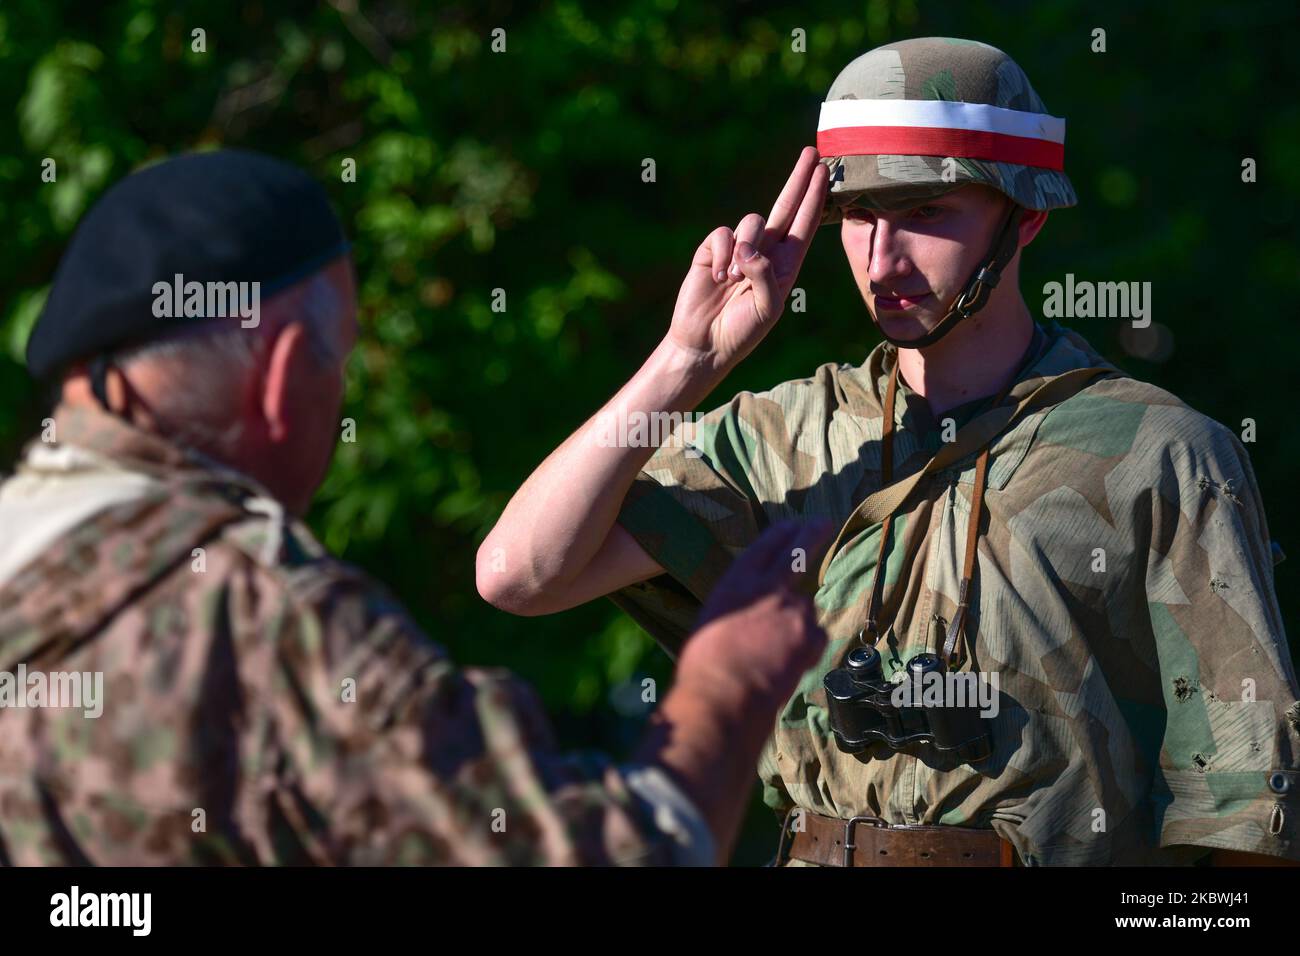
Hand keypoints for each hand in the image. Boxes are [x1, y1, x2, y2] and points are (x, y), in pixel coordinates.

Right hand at [665, 147, 828, 372]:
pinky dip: (722, 255)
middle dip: (799, 180)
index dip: (815, 198)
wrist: (705, 343)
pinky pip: (723, 234)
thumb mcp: (767, 308)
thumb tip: (748, 249)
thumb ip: (765, 276)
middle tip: (812, 153)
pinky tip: (718, 278)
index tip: (825, 172)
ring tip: (734, 281)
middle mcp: (765, 252)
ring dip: (745, 250)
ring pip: (752, 222)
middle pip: (785, 206)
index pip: (804, 224)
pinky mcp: (713, 250)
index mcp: (786, 265)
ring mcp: (738, 249)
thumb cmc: (742, 331)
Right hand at [678, 519, 833, 709]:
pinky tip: (787, 663)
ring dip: (798, 621)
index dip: (782, 533)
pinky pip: (815, 636)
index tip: (794, 524)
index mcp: (737, 581)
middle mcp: (770, 587)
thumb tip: (753, 611)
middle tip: (823, 523)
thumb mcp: (713, 620)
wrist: (723, 696)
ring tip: (775, 650)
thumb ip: (739, 606)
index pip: (766, 545)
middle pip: (798, 552)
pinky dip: (806, 648)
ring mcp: (795, 609)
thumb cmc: (705, 665)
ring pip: (806, 606)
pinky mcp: (812, 636)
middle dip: (813, 534)